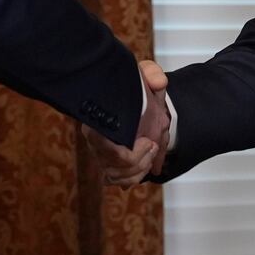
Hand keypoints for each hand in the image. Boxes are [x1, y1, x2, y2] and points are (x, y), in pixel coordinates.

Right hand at [84, 59, 170, 187]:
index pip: (98, 141)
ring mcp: (100, 152)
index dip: (127, 151)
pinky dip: (134, 177)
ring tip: (151, 153)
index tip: (148, 141)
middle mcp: (95, 137)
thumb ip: (153, 74)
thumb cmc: (139, 88)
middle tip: (153, 145)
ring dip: (139, 170)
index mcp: (99, 117)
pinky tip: (146, 164)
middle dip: (139, 161)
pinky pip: (117, 181)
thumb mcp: (147, 75)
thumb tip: (159, 82)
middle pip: (111, 165)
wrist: (140, 99)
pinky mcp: (108, 163)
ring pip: (115, 177)